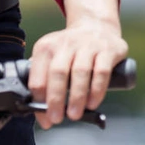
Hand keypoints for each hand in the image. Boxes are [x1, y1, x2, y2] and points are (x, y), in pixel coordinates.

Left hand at [28, 0, 127, 129]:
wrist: (96, 26)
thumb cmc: (71, 49)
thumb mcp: (52, 56)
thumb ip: (44, 78)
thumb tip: (38, 110)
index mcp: (46, 47)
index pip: (38, 75)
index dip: (39, 99)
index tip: (44, 117)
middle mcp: (65, 44)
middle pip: (57, 73)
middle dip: (55, 98)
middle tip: (56, 118)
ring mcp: (87, 45)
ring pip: (79, 72)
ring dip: (76, 96)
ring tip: (74, 115)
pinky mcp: (107, 50)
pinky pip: (101, 71)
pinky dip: (96, 89)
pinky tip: (93, 103)